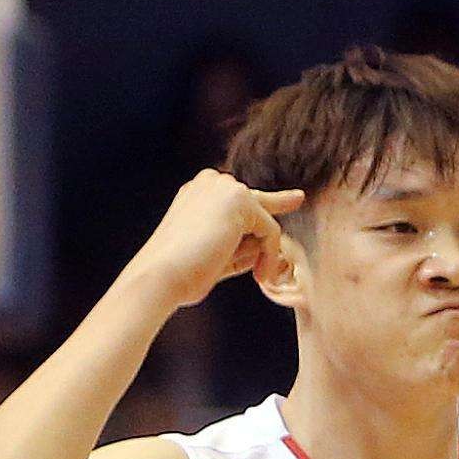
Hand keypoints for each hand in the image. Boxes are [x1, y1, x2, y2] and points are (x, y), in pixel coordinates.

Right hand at [125, 171, 305, 309]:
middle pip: (256, 207)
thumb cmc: (181, 274)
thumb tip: (274, 244)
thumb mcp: (216, 256)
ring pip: (263, 221)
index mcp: (197, 193)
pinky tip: (260, 275)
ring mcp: (224, 187)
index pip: (240, 200)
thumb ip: (242, 246)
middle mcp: (210, 182)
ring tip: (256, 276)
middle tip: (269, 262)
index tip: (298, 198)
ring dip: (262, 251)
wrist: (160, 276)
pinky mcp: (240, 201)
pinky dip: (270, 256)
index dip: (268, 207)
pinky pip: (271, 231)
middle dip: (263, 238)